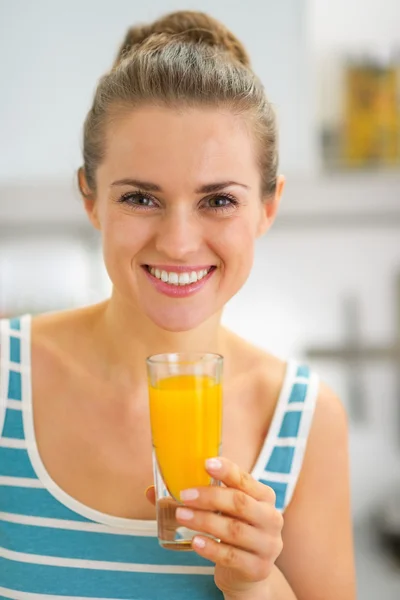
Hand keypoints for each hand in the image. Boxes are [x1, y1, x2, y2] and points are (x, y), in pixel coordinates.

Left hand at [146, 457, 283, 597]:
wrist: (248, 571)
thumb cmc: (231, 530)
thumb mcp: (222, 511)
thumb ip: (196, 497)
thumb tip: (151, 491)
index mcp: (264, 496)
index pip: (245, 479)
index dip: (226, 470)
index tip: (205, 463)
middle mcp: (270, 518)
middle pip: (239, 503)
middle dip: (209, 497)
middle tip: (183, 495)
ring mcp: (267, 544)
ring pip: (233, 530)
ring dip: (204, 521)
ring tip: (181, 515)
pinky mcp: (258, 567)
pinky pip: (231, 556)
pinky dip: (211, 549)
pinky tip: (195, 542)